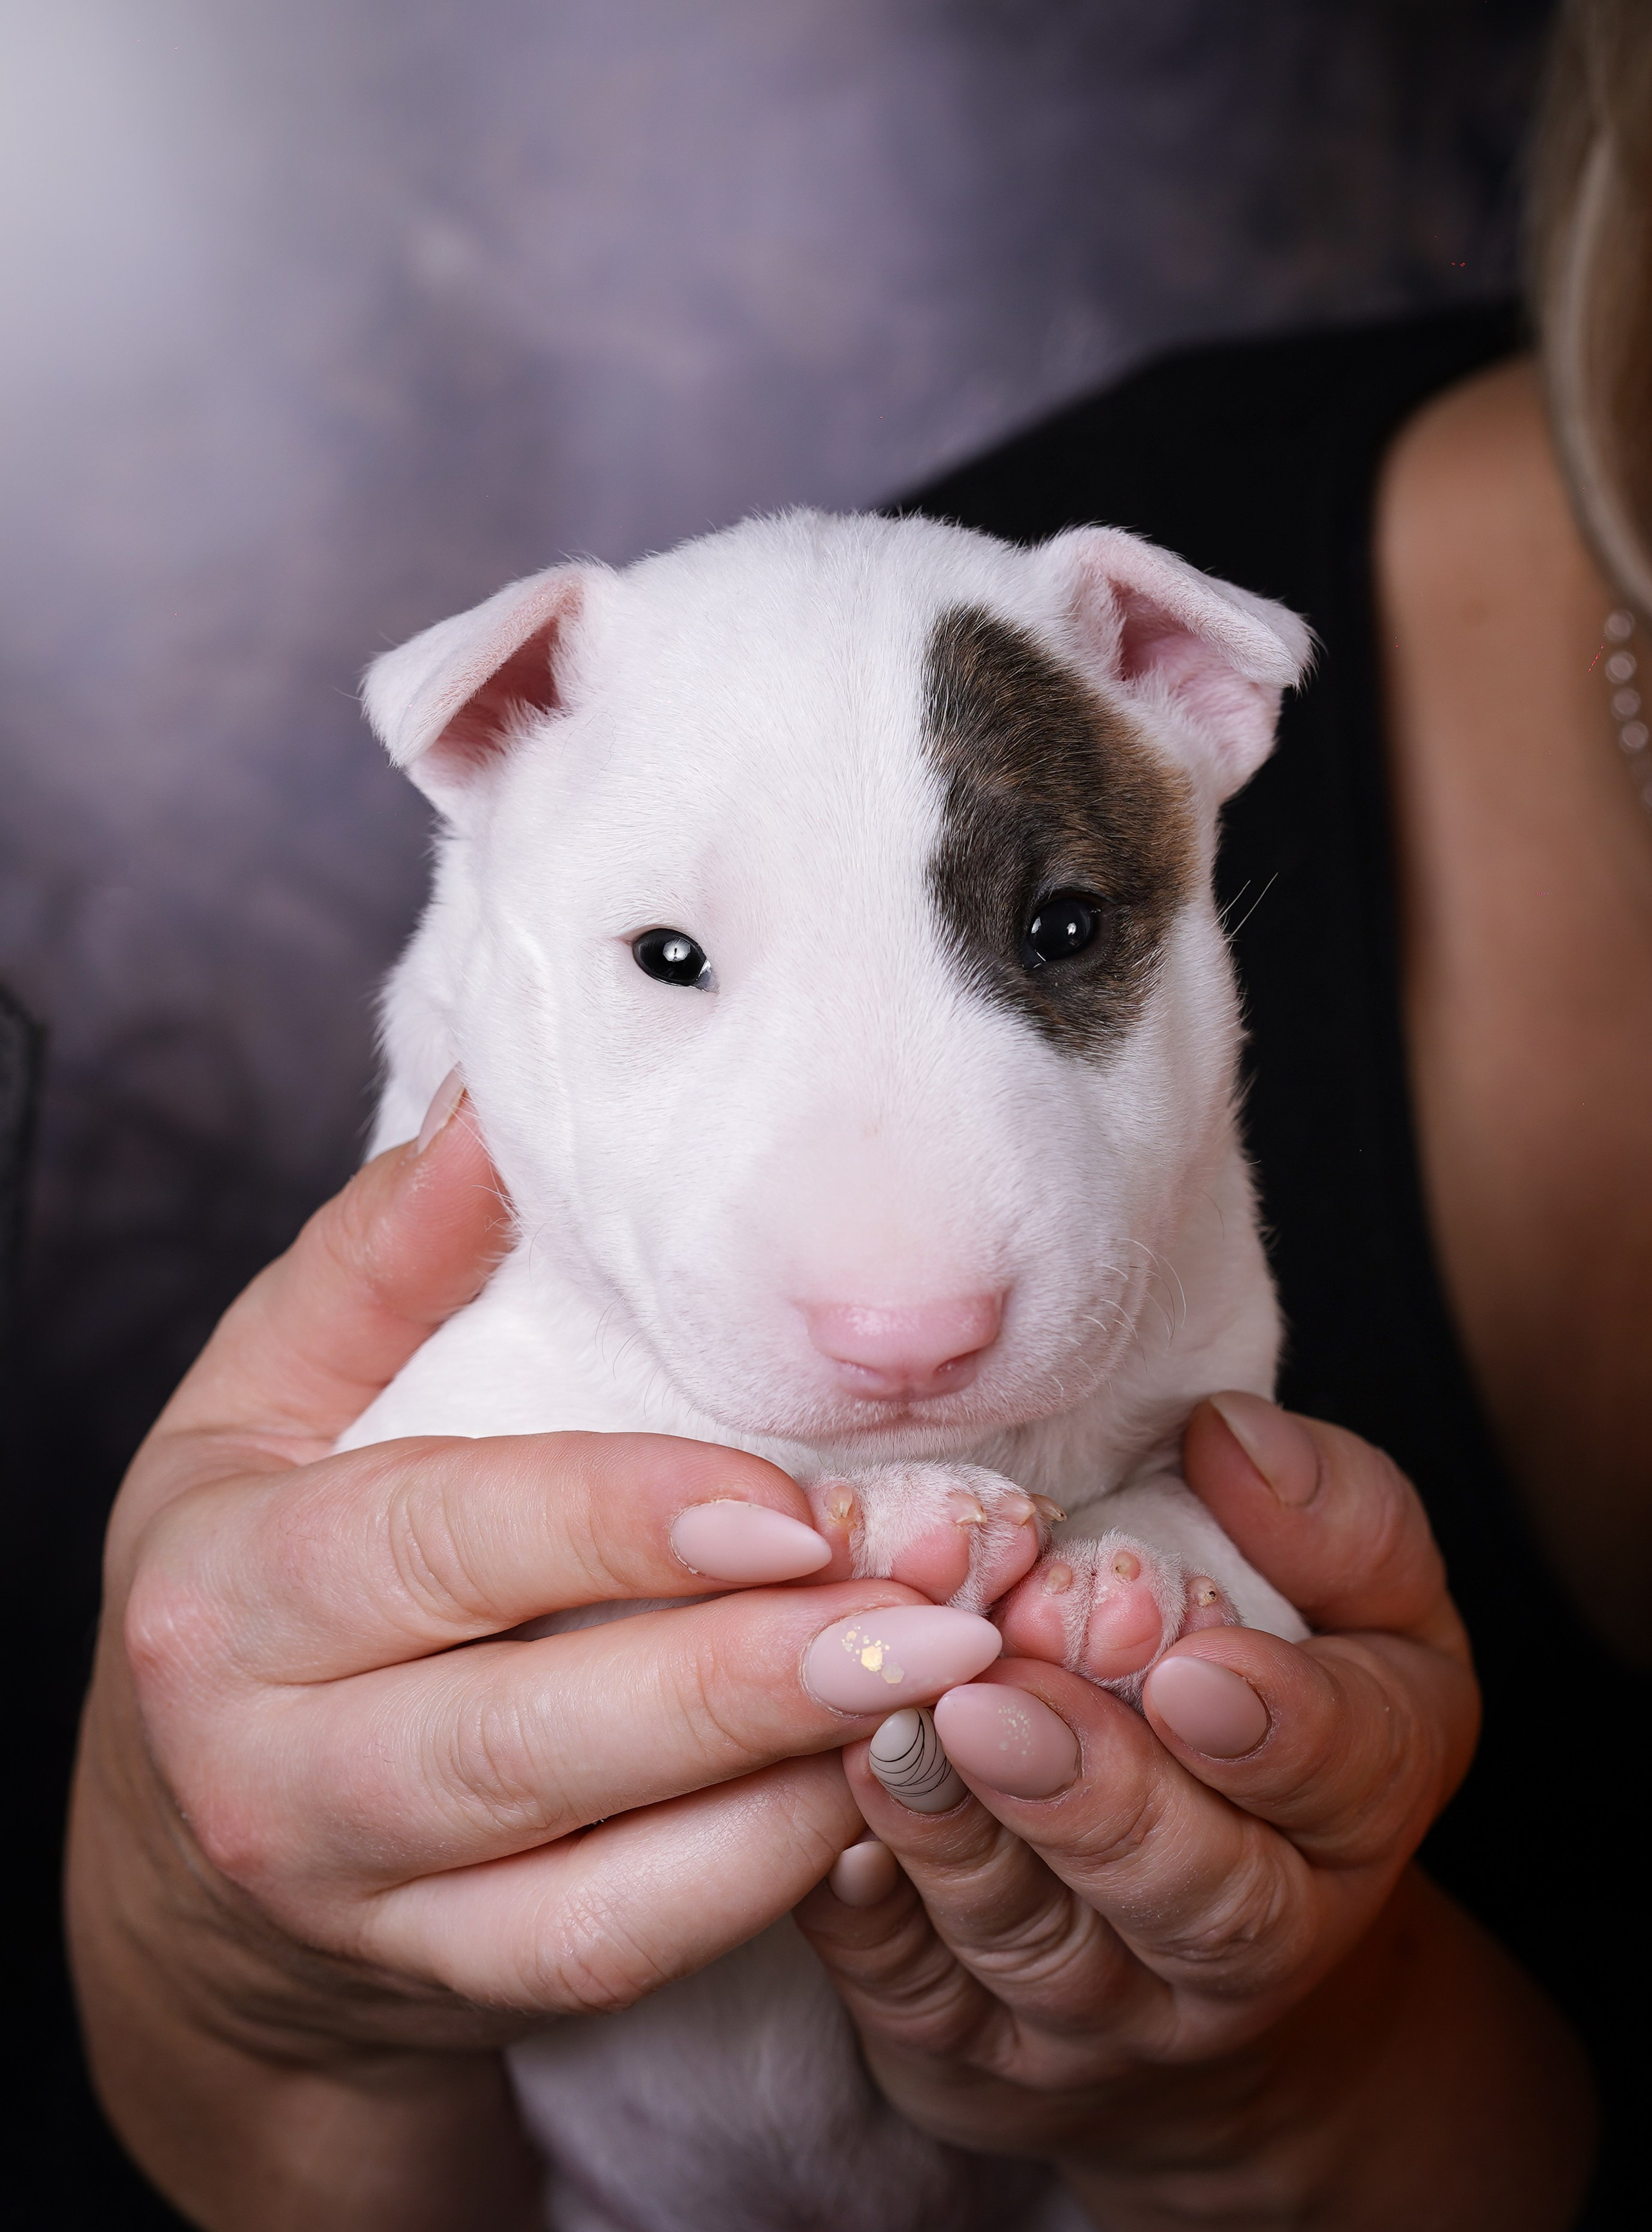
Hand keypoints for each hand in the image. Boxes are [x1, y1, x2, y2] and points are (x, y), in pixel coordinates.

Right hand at [67, 1095, 996, 2231]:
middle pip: (523, 1737)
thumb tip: (499, 1107)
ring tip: (947, 1686)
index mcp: (235, 1583)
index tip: (795, 1503)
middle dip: (746, 1677)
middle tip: (940, 1612)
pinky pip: (619, 1952)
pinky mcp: (452, 1976)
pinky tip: (874, 1781)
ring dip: (784, 1790)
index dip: (619, 1523)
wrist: (213, 1797)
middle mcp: (278, 1762)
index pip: (437, 1544)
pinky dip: (757, 1881)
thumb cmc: (275, 1542)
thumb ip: (388, 1255)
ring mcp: (367, 1896)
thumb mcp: (280, 1382)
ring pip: (589, 1884)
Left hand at [796, 1396, 1595, 2229]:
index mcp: (1359, 1804)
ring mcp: (1111, 2018)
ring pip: (1037, 1950)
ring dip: (958, 1843)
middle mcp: (1255, 1940)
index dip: (1275, 1731)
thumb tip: (1231, 1435)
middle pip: (1192, 1895)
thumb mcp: (1358, 1603)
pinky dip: (868, 1921)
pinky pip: (915, 2001)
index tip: (1189, 1664)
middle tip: (994, 1703)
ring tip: (886, 1734)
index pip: (1350, 1777)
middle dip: (1093, 1797)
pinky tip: (831, 1835)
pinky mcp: (977, 2060)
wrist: (1211, 1950)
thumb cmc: (1267, 1708)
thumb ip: (1332, 1514)